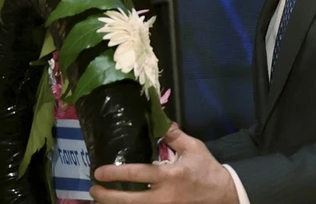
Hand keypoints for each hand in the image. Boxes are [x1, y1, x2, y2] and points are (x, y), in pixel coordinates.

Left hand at [90, 125, 238, 203]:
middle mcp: (163, 196)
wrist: (223, 195)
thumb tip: (159, 121)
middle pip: (128, 200)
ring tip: (99, 199)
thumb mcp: (193, 148)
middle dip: (106, 196)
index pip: (137, 174)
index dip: (115, 174)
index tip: (99, 171)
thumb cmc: (206, 170)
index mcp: (169, 175)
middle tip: (93, 188)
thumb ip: (174, 135)